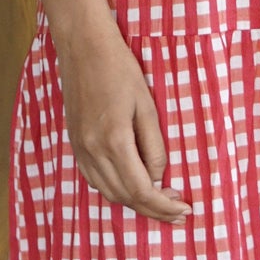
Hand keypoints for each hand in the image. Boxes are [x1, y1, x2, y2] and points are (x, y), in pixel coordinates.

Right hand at [52, 25, 192, 223]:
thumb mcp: (147, 105)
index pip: (141, 190)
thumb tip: (158, 178)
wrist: (83, 47)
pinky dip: (115, 190)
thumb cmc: (120, 69)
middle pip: (124, 197)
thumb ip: (154, 146)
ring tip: (160, 203)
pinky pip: (94, 180)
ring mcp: (80, 149)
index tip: (184, 209)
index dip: (163, 206)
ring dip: (134, 203)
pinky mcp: (75, 144)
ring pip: (108, 192)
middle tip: (178, 212)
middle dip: (153, 210)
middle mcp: (93, 151)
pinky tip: (132, 187)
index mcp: (114, 140)